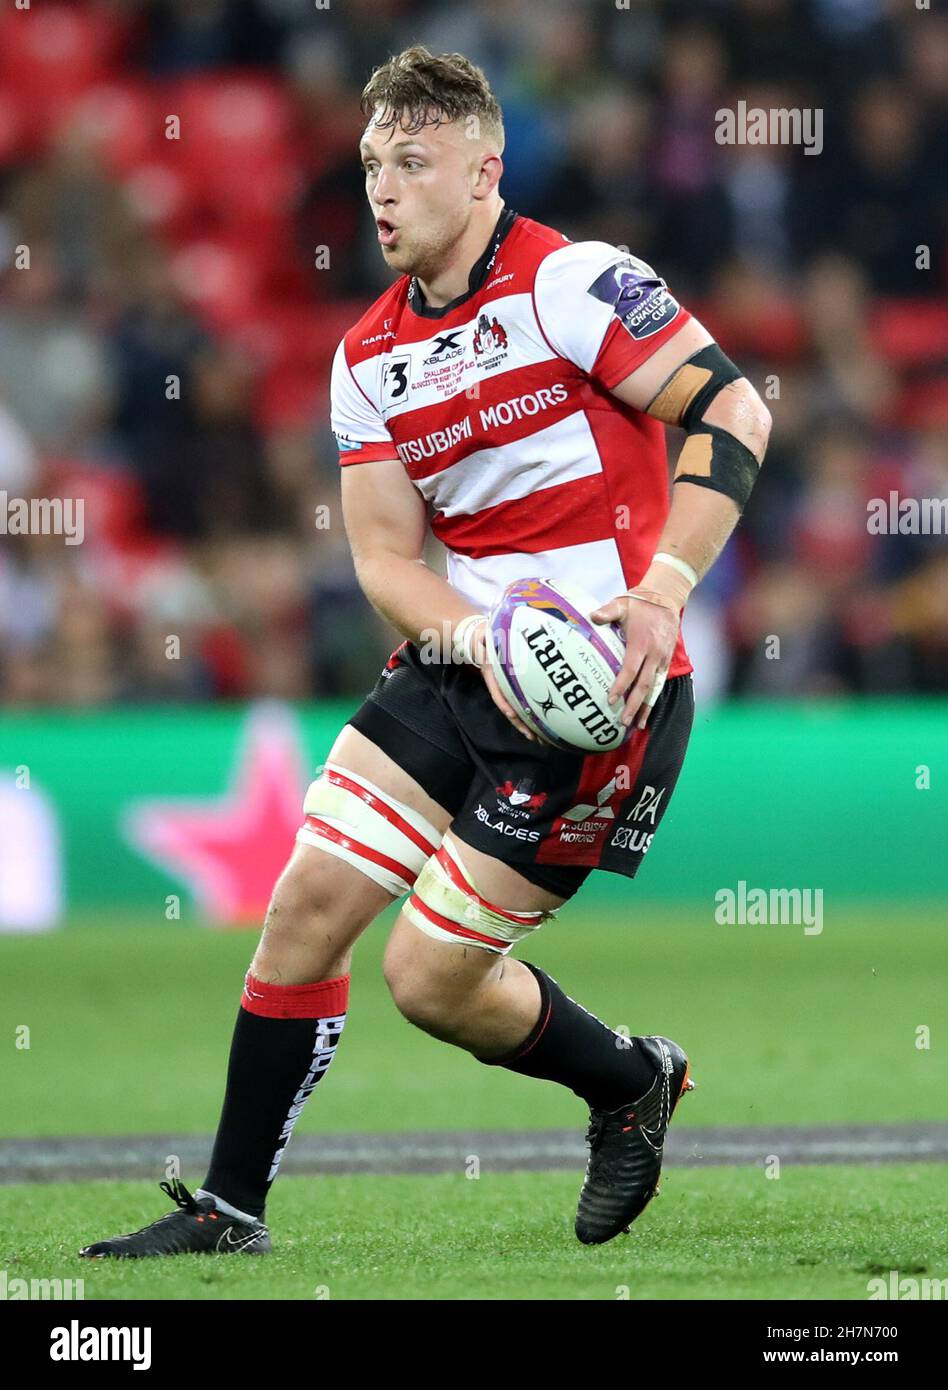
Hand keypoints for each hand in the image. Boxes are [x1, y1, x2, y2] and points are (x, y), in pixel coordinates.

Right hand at [470, 620, 540, 741]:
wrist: (481, 640)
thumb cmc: (486, 638)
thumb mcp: (485, 637)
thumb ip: (485, 639)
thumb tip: (484, 639)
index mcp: (493, 674)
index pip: (497, 692)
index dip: (504, 703)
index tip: (511, 714)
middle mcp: (499, 685)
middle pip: (510, 709)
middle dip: (521, 724)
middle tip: (534, 738)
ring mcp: (507, 689)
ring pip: (516, 711)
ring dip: (527, 726)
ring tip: (540, 740)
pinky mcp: (514, 689)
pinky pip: (521, 705)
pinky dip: (529, 716)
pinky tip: (540, 727)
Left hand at [590, 588, 680, 729]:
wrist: (666, 599)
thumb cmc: (639, 603)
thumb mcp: (622, 604)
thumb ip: (607, 611)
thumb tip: (592, 616)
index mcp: (641, 643)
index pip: (630, 669)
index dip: (621, 685)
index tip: (611, 699)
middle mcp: (654, 654)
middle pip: (643, 684)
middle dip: (634, 704)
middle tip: (623, 721)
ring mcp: (662, 659)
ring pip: (654, 688)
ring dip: (646, 707)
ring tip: (638, 725)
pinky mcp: (666, 661)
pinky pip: (659, 683)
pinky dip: (653, 699)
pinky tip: (646, 713)